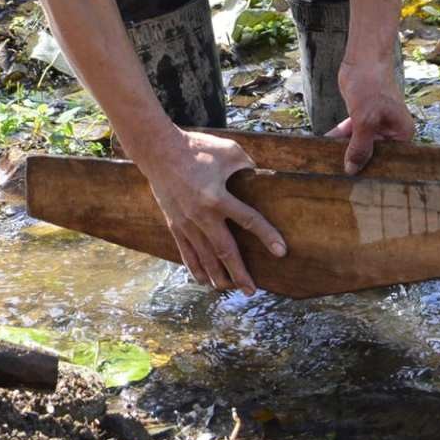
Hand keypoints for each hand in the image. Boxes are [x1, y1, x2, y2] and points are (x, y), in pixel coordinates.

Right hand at [139, 130, 285, 293]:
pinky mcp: (174, 225)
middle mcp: (202, 215)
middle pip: (225, 251)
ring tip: (231, 290)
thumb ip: (247, 165)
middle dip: (239, 273)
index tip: (281, 252)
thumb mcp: (229, 151)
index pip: (248, 221)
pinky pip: (186, 253)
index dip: (267, 237)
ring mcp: (186, 223)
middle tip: (252, 291)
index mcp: (218, 197)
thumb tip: (261, 177)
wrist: (158, 150)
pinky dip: (195, 269)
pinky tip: (203, 281)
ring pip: (204, 257)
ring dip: (218, 276)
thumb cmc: (197, 148)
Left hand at [329, 53, 415, 173]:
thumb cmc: (371, 85)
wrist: (362, 59)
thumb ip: (359, 146)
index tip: (358, 184)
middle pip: (374, 154)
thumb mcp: (365, 120)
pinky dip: (340, 138)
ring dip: (344, 151)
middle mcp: (391, 131)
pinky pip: (351, 134)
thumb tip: (352, 170)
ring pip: (360, 144)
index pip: (390, 160)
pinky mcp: (362, 119)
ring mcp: (376, 125)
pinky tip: (325, 144)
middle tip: (338, 177)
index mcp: (401, 133)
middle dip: (357, 162)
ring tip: (327, 163)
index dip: (375, 171)